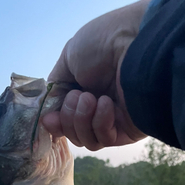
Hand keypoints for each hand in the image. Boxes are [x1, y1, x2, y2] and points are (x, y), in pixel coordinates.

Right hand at [42, 0, 151, 150]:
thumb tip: (49, 113)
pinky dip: (99, 124)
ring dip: (81, 120)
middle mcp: (98, 106)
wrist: (135, 43)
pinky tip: (106, 104)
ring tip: (91, 98)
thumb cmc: (103, 44)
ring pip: (86, 140)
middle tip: (80, 96)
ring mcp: (113, 119)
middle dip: (69, 117)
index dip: (55, 121)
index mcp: (85, 89)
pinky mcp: (127, 130)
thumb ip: (56, 87)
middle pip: (73, 132)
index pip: (64, 117)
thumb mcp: (68, 58)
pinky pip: (104, 139)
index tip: (48, 117)